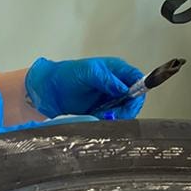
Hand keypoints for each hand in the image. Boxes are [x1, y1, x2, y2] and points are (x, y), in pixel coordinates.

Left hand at [24, 57, 145, 119]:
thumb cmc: (67, 75)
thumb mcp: (88, 72)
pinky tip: (97, 117)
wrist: (51, 90)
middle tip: (113, 113)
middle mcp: (117, 84)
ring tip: (101, 114)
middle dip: (127, 108)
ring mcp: (111, 99)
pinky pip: (114, 118)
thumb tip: (124, 88)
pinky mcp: (104, 111)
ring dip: (117, 115)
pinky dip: (108, 120)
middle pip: (135, 99)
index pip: (137, 79)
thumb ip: (107, 79)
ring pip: (126, 111)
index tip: (131, 101)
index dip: (139, 90)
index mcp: (116, 70)